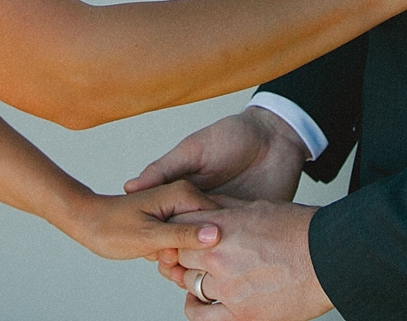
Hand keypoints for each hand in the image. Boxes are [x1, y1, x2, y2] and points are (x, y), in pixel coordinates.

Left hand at [61, 181, 223, 261]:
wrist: (89, 223)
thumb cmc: (112, 228)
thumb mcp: (148, 237)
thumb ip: (183, 236)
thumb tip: (216, 235)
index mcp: (184, 193)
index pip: (218, 221)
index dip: (206, 245)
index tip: (179, 254)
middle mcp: (185, 196)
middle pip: (207, 232)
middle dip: (188, 251)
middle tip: (160, 255)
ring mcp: (178, 209)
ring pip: (195, 241)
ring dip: (178, 254)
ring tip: (154, 254)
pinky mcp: (171, 220)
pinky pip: (182, 242)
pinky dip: (170, 253)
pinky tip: (154, 254)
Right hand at [126, 108, 304, 271]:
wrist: (276, 135)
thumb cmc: (233, 134)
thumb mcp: (194, 149)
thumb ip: (166, 169)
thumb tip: (130, 187)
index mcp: (186, 195)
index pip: (166, 223)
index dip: (158, 239)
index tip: (151, 253)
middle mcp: (205, 211)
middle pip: (186, 242)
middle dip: (178, 258)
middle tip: (173, 268)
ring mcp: (228, 220)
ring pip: (210, 251)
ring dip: (203, 263)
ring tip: (195, 272)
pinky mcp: (251, 225)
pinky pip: (239, 247)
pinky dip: (233, 259)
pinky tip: (227, 268)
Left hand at [164, 199, 330, 320]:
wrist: (330, 258)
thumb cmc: (300, 230)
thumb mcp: (258, 207)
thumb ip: (224, 209)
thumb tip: (202, 206)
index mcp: (222, 227)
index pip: (177, 227)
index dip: (176, 231)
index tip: (180, 235)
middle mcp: (219, 257)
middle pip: (178, 256)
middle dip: (183, 254)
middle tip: (193, 255)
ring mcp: (228, 288)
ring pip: (188, 283)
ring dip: (194, 278)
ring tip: (207, 275)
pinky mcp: (241, 315)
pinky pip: (200, 316)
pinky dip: (195, 308)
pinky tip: (201, 301)